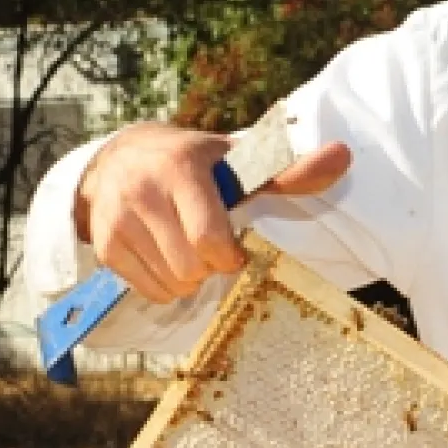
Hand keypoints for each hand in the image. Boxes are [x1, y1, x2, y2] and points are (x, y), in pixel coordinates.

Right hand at [73, 122, 351, 302]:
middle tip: (207, 245)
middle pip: (193, 267)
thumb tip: (343, 156)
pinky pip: (150, 291)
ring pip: (173, 284)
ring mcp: (117, 218)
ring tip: (185, 248)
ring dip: (189, 277)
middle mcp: (143, 190)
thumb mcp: (237, 161)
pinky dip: (166, 285)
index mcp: (182, 167)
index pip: (209, 238)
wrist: (120, 156)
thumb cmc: (192, 162)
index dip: (229, 254)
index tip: (233, 246)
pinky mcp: (103, 242)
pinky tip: (164, 256)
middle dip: (209, 265)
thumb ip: (288, 170)